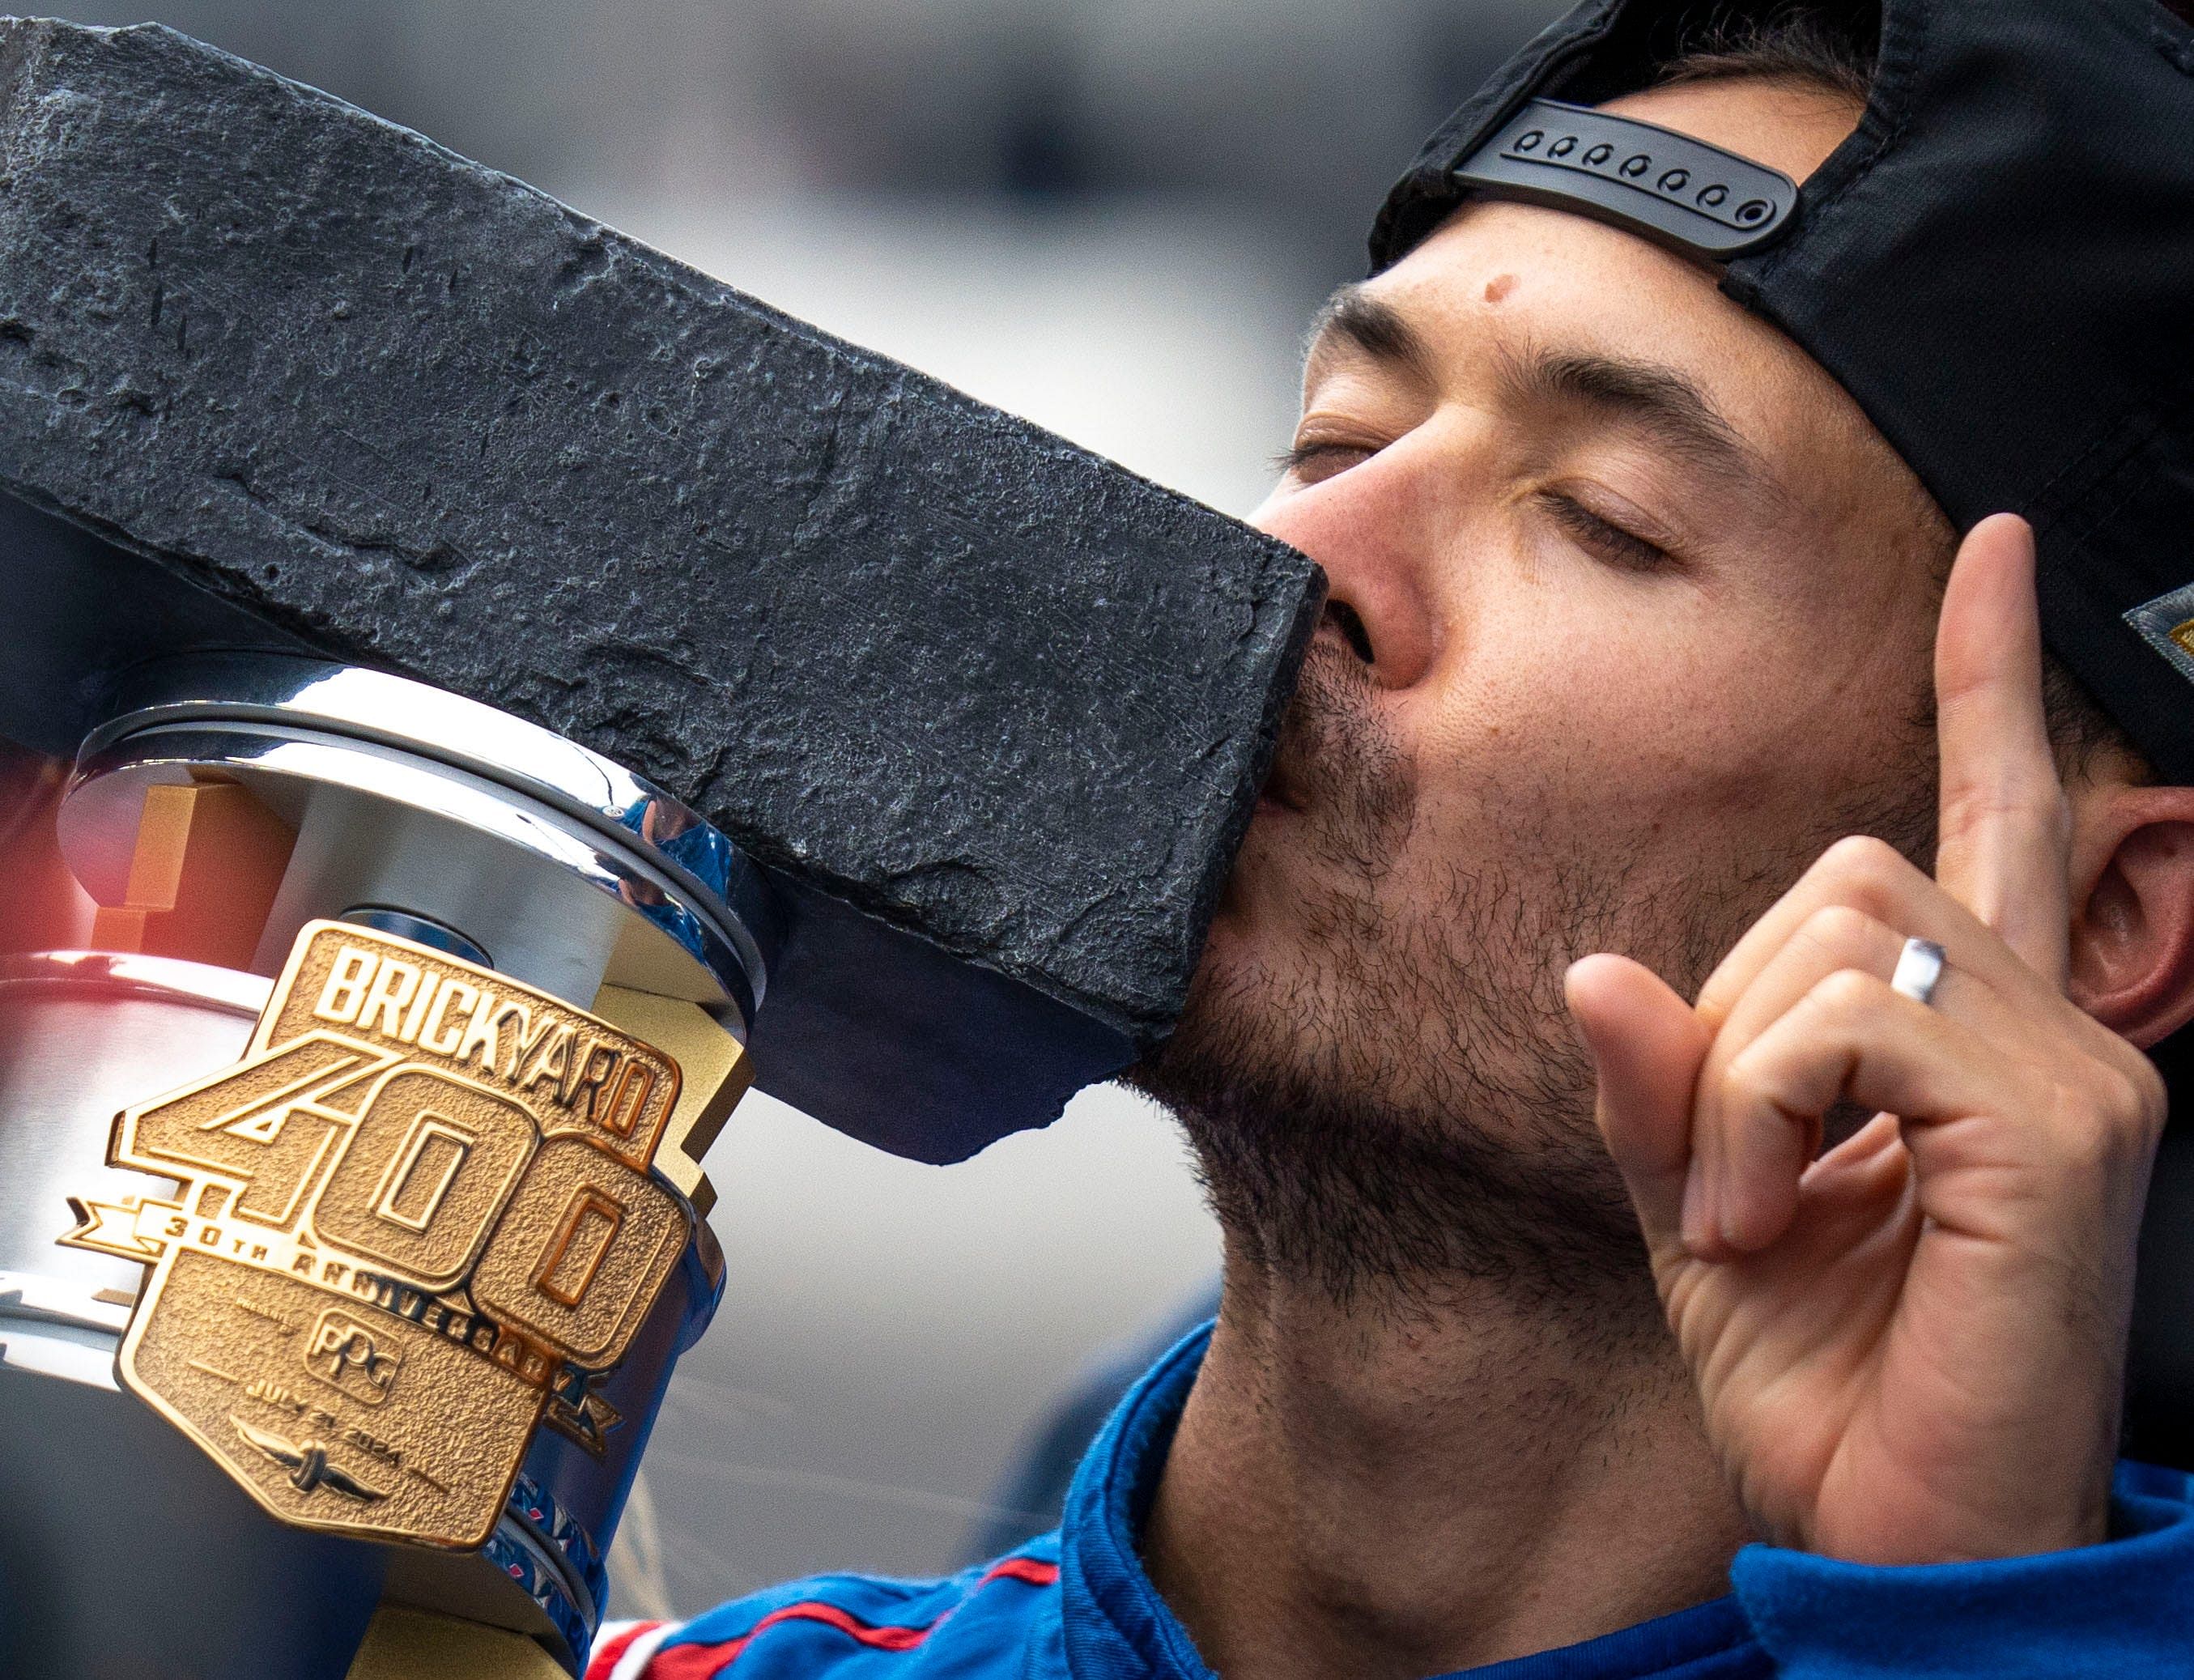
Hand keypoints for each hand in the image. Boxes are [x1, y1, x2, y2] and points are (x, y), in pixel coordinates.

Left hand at [1566, 514, 2166, 1564]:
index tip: (1991, 551)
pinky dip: (1760, 1111)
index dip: (1985, 680)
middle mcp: (2053, 1031)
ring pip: (1839, 931)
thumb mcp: (1701, 1207)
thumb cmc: (1829, 1387)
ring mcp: (2075, 1073)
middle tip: (1722, 1182)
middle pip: (1845, 873)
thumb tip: (1595, 968)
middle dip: (1729, 1019)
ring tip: (1745, 1212)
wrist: (1904, 1539)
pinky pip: (1853, 1020)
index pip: (1993, 811)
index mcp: (1976, 1038)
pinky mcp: (2060, 1129)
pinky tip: (1769, 1215)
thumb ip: (1658, 1081)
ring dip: (1734, 1077)